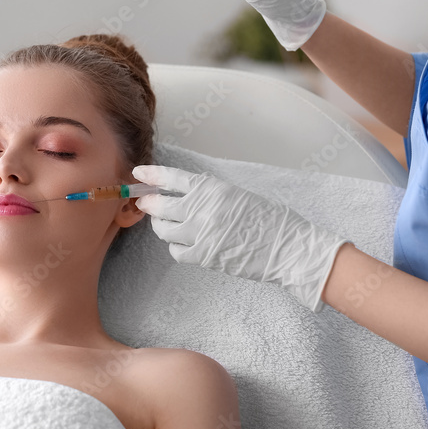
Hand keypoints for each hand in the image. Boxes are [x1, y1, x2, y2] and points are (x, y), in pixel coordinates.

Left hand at [133, 164, 349, 312]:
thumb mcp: (237, 194)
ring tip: (168, 225)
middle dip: (149, 203)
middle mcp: (203, 208)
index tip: (139, 172)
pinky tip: (186, 245)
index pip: (173, 178)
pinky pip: (177, 251)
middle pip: (161, 204)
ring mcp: (202, 233)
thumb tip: (182, 195)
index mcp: (213, 188)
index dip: (153, 175)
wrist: (288, 247)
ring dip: (162, 227)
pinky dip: (177, 248)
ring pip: (165, 230)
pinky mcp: (204, 255)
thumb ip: (209, 194)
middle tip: (146, 203)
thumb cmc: (268, 219)